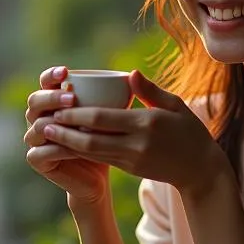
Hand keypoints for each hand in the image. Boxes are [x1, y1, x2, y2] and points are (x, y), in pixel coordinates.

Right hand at [23, 66, 109, 204]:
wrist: (98, 174)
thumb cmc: (106, 140)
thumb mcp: (113, 117)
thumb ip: (119, 97)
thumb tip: (134, 74)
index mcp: (53, 101)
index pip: (45, 82)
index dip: (51, 75)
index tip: (66, 72)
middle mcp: (40, 117)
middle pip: (34, 101)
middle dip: (51, 98)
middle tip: (72, 98)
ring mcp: (35, 139)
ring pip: (38, 126)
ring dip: (55, 123)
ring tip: (75, 123)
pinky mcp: (37, 160)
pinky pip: (40, 152)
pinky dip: (57, 149)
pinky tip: (74, 148)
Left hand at [40, 70, 228, 195]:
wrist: (200, 169)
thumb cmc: (189, 131)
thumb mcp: (175, 105)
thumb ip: (150, 90)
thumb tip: (129, 74)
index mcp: (146, 124)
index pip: (103, 119)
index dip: (76, 115)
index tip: (58, 107)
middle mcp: (136, 144)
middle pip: (91, 139)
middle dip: (65, 132)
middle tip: (43, 123)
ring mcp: (131, 159)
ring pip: (92, 153)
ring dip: (68, 144)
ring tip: (48, 134)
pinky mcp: (129, 169)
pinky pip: (101, 159)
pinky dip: (82, 152)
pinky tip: (67, 144)